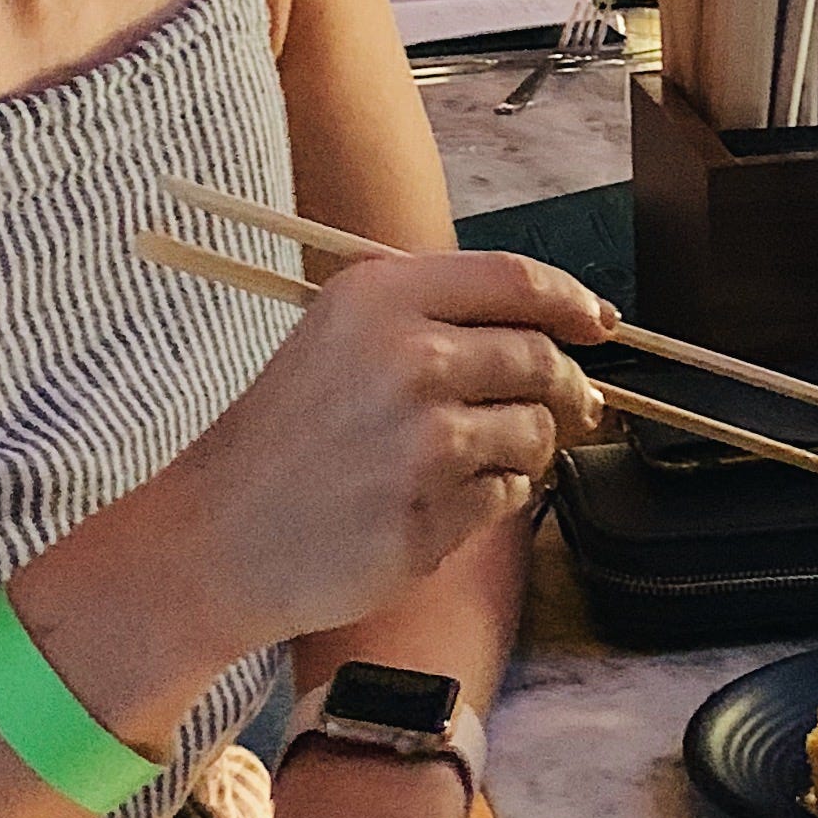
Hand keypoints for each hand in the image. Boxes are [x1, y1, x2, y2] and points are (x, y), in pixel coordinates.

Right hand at [177, 250, 610, 661]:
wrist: (219, 536)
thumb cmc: (284, 438)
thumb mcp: (339, 336)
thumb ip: (434, 317)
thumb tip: (554, 325)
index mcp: (381, 297)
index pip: (516, 280)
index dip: (572, 301)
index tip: (599, 322)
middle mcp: (407, 357)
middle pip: (541, 358)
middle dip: (565, 386)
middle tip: (568, 405)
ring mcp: (423, 438)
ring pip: (536, 431)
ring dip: (525, 447)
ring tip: (467, 459)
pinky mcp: (433, 510)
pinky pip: (510, 494)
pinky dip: (493, 496)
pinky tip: (438, 499)